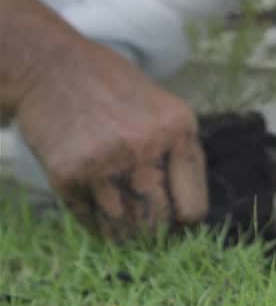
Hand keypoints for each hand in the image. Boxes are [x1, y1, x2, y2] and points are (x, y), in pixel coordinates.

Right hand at [14, 31, 207, 239]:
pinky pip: (91, 220)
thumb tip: (192, 212)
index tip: (179, 224)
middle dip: (157, 233)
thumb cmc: (115, 90)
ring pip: (125, 226)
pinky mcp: (68, 174)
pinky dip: (99, 227)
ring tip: (128, 234)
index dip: (186, 221)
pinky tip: (103, 221)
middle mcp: (144, 148)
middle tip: (153, 236)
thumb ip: (182, 154)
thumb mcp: (165, 109)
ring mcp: (104, 162)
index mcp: (177, 130)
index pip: (192, 206)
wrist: (51, 69)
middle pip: (159, 220)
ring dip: (127, 235)